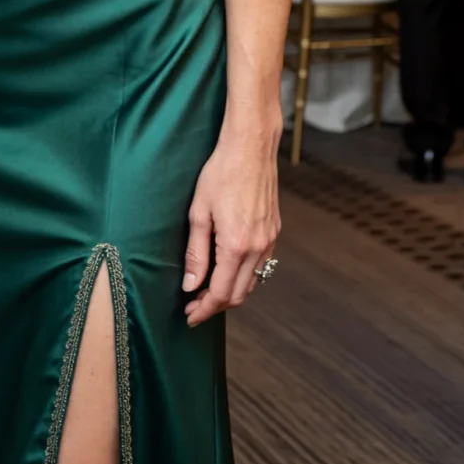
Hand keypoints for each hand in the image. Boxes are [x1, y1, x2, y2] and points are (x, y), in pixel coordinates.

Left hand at [182, 130, 280, 327]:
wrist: (250, 148)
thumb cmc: (220, 173)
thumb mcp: (199, 211)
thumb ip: (195, 252)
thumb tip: (190, 285)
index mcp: (236, 245)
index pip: (220, 293)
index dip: (203, 309)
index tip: (189, 316)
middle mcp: (257, 248)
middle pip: (238, 295)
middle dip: (215, 306)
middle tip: (194, 306)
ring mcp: (269, 241)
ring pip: (251, 283)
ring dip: (230, 293)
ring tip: (207, 291)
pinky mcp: (274, 232)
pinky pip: (260, 266)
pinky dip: (243, 277)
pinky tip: (227, 270)